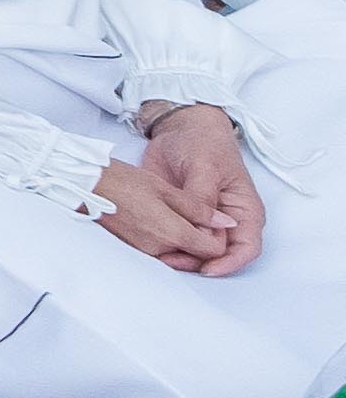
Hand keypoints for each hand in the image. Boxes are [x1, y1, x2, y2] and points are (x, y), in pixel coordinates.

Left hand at [122, 107, 270, 273]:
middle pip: (219, 254)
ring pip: (196, 250)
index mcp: (244, 211)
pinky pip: (176, 238)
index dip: (229, 263)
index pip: (246, 248)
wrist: (180, 128)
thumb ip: (203, 198)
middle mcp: (226, 221)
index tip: (208, 270)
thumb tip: (202, 231)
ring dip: (180, 256)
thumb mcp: (205, 166)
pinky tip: (151, 245)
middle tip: (172, 261)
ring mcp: (203, 220)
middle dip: (198, 262)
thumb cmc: (203, 143)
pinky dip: (166, 244)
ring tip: (159, 255)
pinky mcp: (181, 216)